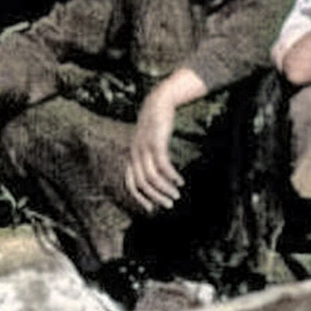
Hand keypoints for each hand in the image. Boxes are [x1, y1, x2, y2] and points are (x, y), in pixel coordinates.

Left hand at [125, 90, 182, 212]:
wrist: (158, 102)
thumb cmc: (156, 124)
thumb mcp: (149, 142)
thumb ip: (149, 156)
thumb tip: (156, 173)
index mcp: (131, 156)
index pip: (131, 184)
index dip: (140, 198)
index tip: (152, 208)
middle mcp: (135, 155)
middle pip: (142, 184)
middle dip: (155, 197)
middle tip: (169, 204)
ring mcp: (144, 149)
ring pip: (152, 177)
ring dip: (165, 189)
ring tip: (177, 195)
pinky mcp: (156, 143)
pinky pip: (162, 165)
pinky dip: (171, 176)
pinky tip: (180, 181)